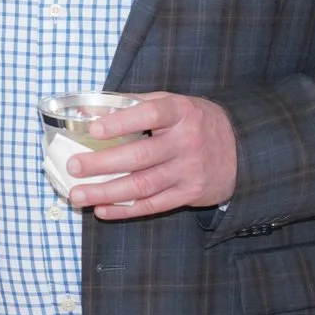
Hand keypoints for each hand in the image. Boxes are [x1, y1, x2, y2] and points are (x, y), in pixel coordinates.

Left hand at [63, 92, 236, 220]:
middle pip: (140, 155)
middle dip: (102, 163)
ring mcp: (189, 171)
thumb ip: (131, 105)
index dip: (121, 122)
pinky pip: (153, 205)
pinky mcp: (190, 194)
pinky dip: (125, 210)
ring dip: (106, 192)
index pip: (150, 114)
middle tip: (73, 166)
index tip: (93, 130)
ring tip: (77, 195)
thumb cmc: (193, 122)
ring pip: (142, 185)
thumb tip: (85, 112)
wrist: (241, 149)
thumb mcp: (171, 104)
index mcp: (180, 112)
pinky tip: (102, 209)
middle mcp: (186, 141)